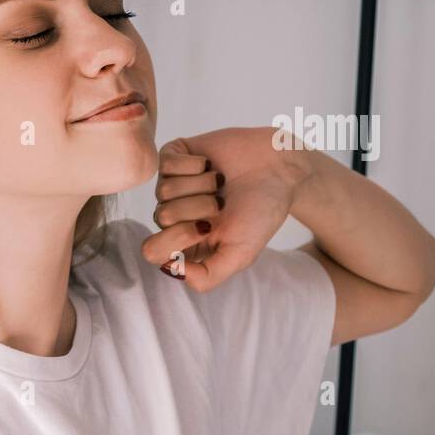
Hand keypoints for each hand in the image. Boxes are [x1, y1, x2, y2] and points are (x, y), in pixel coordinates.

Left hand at [141, 126, 311, 291]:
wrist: (282, 170)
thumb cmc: (261, 213)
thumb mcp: (241, 255)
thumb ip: (207, 276)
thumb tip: (170, 270)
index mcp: (184, 242)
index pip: (153, 251)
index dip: (178, 238)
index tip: (208, 228)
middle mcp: (173, 216)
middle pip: (160, 218)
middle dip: (198, 208)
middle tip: (222, 204)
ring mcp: (171, 186)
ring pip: (164, 191)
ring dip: (202, 186)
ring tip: (221, 184)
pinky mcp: (174, 158)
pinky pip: (166, 164)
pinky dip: (195, 165)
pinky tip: (211, 165)